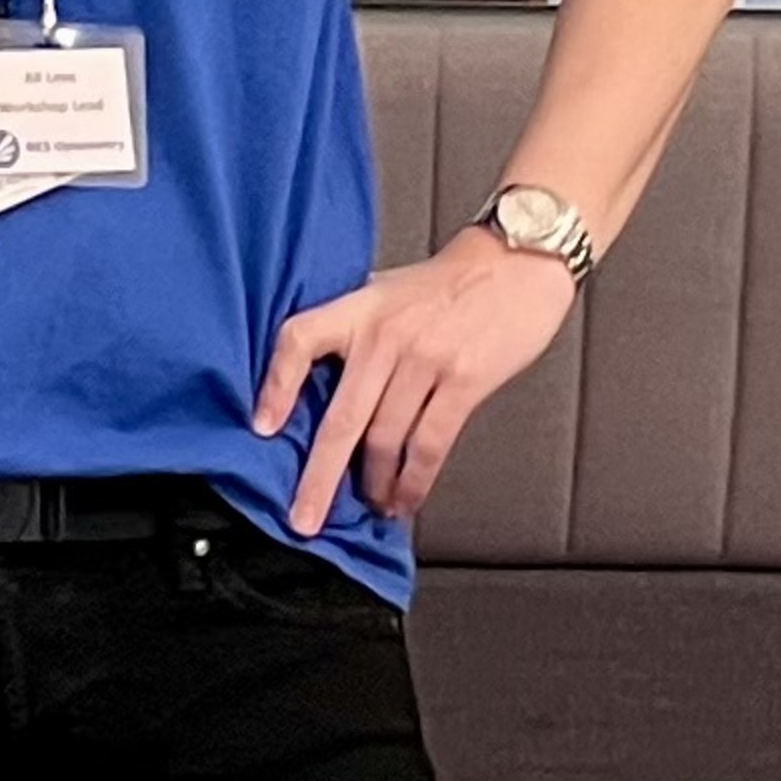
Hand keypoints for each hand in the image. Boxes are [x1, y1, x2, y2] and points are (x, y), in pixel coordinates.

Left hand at [255, 227, 576, 536]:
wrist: (517, 260)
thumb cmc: (451, 282)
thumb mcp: (388, 292)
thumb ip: (356, 329)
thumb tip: (322, 385)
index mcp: (361, 308)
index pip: (300, 340)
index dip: (276, 386)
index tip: (264, 429)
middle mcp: (386, 335)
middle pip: (341, 418)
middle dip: (319, 479)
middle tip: (305, 519)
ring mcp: (425, 359)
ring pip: (385, 440)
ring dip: (374, 485)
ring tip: (371, 505)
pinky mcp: (464, 380)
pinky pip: (430, 444)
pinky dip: (414, 480)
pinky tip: (407, 498)